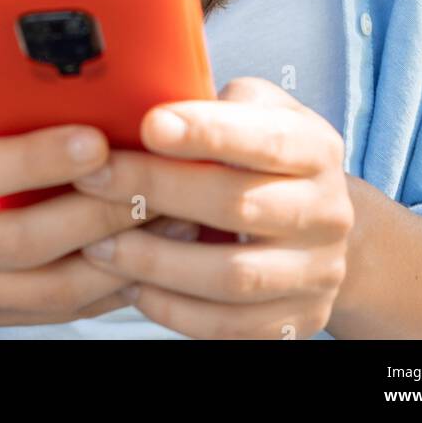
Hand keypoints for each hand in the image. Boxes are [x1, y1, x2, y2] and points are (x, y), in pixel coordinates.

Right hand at [0, 83, 187, 328]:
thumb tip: (20, 23)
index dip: (36, 159)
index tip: (97, 139)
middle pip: (23, 239)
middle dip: (96, 209)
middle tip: (153, 180)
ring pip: (54, 286)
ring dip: (119, 253)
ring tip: (173, 215)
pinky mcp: (5, 316)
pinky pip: (69, 310)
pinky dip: (116, 285)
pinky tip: (156, 252)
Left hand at [74, 76, 354, 339]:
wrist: (320, 228)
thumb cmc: (266, 157)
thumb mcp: (258, 113)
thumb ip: (216, 104)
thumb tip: (146, 94)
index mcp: (317, 149)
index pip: (264, 139)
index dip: (206, 132)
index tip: (149, 124)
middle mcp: (327, 212)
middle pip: (238, 204)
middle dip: (158, 189)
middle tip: (95, 178)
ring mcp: (316, 273)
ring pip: (231, 276)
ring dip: (156, 260)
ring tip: (98, 244)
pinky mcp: (298, 322)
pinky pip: (229, 327)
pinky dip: (174, 308)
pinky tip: (134, 285)